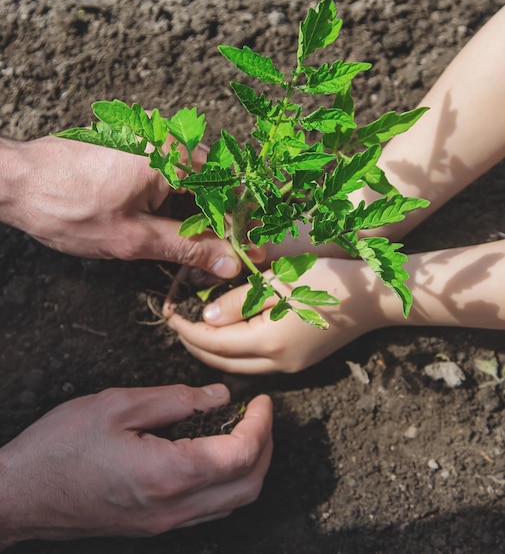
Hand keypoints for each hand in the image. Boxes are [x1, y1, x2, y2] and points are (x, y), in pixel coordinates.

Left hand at [0, 136, 240, 277]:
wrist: (14, 181)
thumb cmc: (67, 206)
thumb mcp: (133, 238)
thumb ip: (188, 248)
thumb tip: (230, 262)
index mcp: (173, 156)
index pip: (227, 192)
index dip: (242, 227)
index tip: (251, 253)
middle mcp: (167, 140)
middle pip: (214, 185)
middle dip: (223, 222)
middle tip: (229, 256)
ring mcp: (150, 141)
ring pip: (193, 182)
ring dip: (201, 214)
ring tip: (206, 248)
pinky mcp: (136, 148)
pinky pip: (171, 175)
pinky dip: (179, 202)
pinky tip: (177, 226)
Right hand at [0, 384, 272, 547]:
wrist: (20, 495)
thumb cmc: (62, 446)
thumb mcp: (117, 405)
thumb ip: (175, 399)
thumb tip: (219, 396)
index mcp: (168, 473)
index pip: (240, 454)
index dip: (260, 424)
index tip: (261, 400)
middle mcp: (174, 507)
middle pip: (248, 485)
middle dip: (265, 446)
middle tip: (260, 414)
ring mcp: (165, 522)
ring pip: (233, 502)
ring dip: (251, 466)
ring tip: (245, 429)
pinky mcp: (154, 524)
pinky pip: (210, 509)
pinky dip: (228, 481)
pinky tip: (216, 454)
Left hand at [168, 258, 390, 372]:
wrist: (373, 297)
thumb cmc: (327, 279)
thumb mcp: (277, 281)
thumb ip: (238, 301)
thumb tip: (206, 318)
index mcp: (269, 341)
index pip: (213, 341)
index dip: (186, 329)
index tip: (168, 314)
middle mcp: (277, 363)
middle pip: (221, 361)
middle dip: (194, 344)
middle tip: (175, 324)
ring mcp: (290, 367)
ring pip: (238, 367)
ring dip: (212, 351)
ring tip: (194, 330)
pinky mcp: (299, 363)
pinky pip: (256, 364)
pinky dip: (234, 353)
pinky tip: (227, 335)